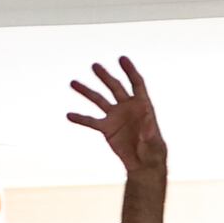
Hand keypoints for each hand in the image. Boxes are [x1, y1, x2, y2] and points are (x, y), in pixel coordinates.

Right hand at [65, 58, 166, 173]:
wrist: (143, 164)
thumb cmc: (154, 152)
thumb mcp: (154, 143)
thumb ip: (149, 130)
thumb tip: (147, 117)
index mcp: (143, 106)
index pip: (136, 83)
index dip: (130, 70)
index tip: (121, 58)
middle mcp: (128, 107)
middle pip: (115, 87)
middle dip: (105, 77)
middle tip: (94, 66)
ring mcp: (116, 116)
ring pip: (99, 100)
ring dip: (86, 91)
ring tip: (73, 82)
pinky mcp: (107, 128)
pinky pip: (92, 121)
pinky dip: (81, 118)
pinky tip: (69, 115)